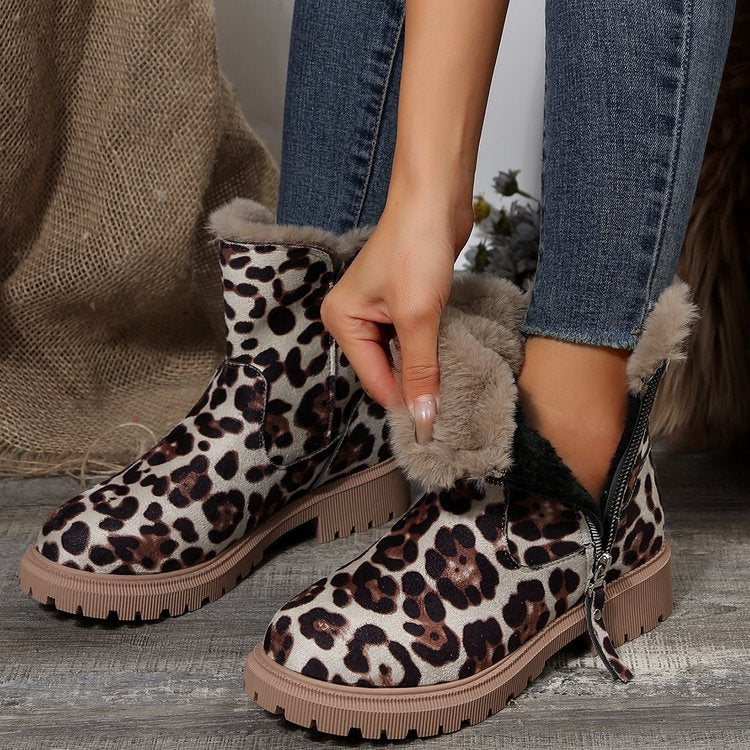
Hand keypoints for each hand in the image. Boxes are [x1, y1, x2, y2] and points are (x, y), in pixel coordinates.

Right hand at [321, 194, 472, 442]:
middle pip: (385, 370)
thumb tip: (423, 419)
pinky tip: (448, 351)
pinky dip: (429, 348)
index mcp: (342, 321)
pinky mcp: (400, 303)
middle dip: (415, 382)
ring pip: (401, 357)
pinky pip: (412, 340)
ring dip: (425, 365)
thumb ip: (420, 370)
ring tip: (452, 374)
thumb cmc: (416, 247)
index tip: (435, 425)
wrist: (435, 198)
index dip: (404, 401)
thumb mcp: (418, 317)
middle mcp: (353, 319)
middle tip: (449, 399)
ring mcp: (376, 311)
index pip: (373, 378)